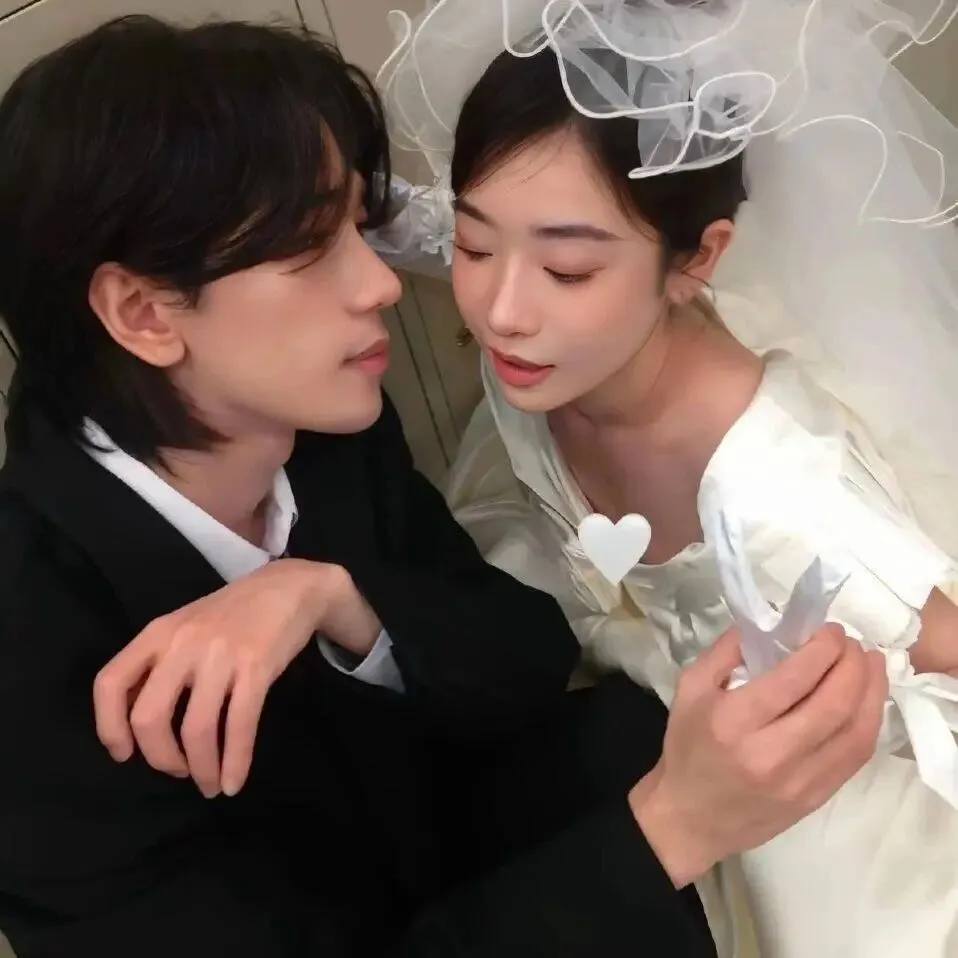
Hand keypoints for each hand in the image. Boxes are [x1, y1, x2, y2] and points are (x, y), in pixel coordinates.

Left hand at [93, 559, 380, 797]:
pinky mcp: (256, 667)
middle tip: (179, 772)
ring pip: (196, 728)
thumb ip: (160, 664)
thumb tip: (138, 724)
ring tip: (210, 785)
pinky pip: (239, 725)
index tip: (125, 754)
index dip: (109, 727)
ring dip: (202, 768)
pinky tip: (234, 782)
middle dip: (161, 758)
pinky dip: (235, 762)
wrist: (291, 587)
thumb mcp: (187, 627)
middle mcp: (182, 643)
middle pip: (149, 716)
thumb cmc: (235, 614)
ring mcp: (220, 654)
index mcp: (158, 633)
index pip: (111, 683)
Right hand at [630, 623, 886, 886]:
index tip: (830, 631)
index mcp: (734, 721)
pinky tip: (866, 700)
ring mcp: (799, 781)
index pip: (795, 678)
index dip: (823, 648)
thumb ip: (725, 650)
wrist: (689, 817)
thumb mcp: (689, 688)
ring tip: (870, 664)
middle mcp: (770, 753)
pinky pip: (856, 757)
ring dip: (871, 691)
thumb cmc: (687, 747)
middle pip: (833, 704)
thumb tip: (768, 624)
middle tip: (851, 644)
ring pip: (855, 732)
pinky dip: (868, 722)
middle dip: (852, 665)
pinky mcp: (815, 798)